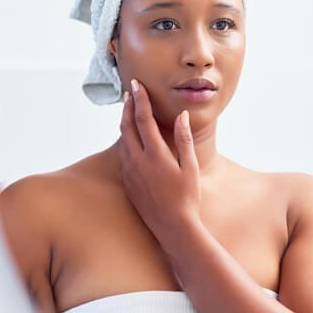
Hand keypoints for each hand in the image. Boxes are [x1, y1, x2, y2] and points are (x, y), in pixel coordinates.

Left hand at [118, 78, 201, 246]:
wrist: (172, 227)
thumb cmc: (187, 198)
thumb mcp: (190, 167)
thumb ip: (184, 139)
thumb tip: (181, 116)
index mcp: (155, 155)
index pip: (143, 120)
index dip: (140, 100)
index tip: (136, 85)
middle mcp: (138, 162)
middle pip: (126, 126)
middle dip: (128, 107)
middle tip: (130, 93)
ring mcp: (130, 173)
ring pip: (122, 140)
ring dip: (124, 123)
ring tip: (129, 110)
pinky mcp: (127, 183)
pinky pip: (122, 155)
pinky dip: (125, 140)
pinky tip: (130, 138)